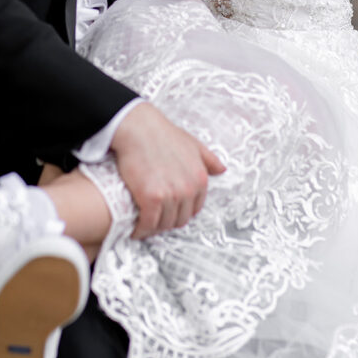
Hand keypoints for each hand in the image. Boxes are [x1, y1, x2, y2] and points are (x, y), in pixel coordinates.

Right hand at [111, 102, 224, 238]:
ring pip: (164, 224)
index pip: (194, 209)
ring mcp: (170, 195)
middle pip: (179, 220)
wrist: (139, 128)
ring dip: (154, 227)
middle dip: (167, 221)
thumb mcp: (192, 144)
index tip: (169, 211)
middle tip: (154, 218)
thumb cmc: (163, 134)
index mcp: (200, 179)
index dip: (181, 212)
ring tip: (143, 224)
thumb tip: (222, 169)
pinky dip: (141, 229)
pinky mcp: (151, 198)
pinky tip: (135, 229)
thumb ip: (208, 159)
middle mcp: (188, 190)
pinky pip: (148, 223)